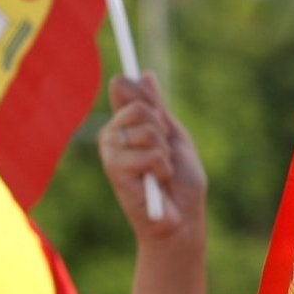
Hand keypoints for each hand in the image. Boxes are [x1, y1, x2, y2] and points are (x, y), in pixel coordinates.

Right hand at [97, 72, 204, 239]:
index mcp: (126, 123)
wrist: (182, 220)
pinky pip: (149, 154)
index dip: (143, 94)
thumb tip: (145, 74)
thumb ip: (158, 109)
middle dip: (163, 130)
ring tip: (161, 173)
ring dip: (165, 154)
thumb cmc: (182, 184)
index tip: (157, 111)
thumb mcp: (175, 139)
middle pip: (139, 106)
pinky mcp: (115, 169)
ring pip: (147, 130)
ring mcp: (111, 150)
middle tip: (165, 154)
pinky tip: (156, 184)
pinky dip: (162, 169)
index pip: (124, 87)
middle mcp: (113, 133)